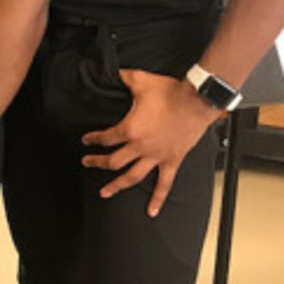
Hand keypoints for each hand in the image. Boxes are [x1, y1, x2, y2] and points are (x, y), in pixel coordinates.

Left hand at [81, 68, 220, 216]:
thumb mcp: (139, 80)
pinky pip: (164, 184)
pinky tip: (152, 211)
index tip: (86, 140)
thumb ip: (122, 77)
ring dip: (117, 186)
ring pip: (133, 177)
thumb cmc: (170, 92)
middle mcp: (141, 146)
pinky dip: (158, 199)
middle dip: (97, 163)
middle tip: (86, 163)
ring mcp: (157, 156)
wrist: (197, 101)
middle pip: (113, 161)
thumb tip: (112, 71)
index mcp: (129, 129)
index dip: (93, 139)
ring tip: (104, 193)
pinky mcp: (172, 161)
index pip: (105, 138)